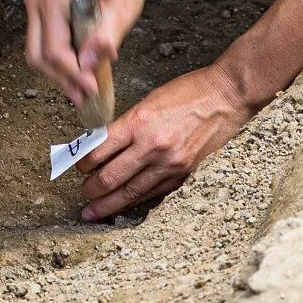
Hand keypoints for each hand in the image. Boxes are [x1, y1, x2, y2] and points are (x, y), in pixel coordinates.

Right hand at [23, 0, 144, 108]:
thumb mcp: (123, 7)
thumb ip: (105, 35)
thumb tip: (87, 65)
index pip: (55, 49)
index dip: (73, 75)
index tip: (91, 89)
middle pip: (38, 55)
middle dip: (61, 79)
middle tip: (83, 95)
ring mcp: (35, 2)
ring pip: (36, 52)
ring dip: (58, 72)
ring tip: (81, 87)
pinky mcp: (40, 7)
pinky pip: (42, 42)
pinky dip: (58, 59)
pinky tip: (77, 68)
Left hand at [75, 65, 252, 220]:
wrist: (225, 97)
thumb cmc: (188, 92)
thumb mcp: (149, 101)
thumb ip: (127, 125)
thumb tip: (103, 145)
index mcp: (139, 122)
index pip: (99, 150)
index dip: (83, 162)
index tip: (78, 166)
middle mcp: (151, 146)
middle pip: (110, 177)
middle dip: (91, 188)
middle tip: (82, 191)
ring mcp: (168, 163)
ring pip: (129, 192)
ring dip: (107, 204)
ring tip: (93, 211)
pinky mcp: (182, 173)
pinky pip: (151, 193)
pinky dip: (134, 200)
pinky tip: (123, 205)